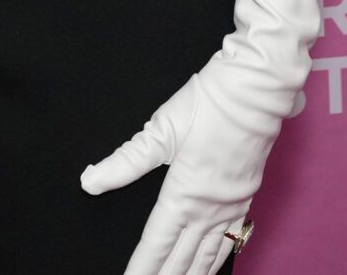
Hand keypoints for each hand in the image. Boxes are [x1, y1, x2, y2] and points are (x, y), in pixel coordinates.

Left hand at [79, 61, 265, 274]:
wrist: (257, 90)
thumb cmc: (209, 105)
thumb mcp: (160, 130)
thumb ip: (125, 162)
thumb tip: (90, 180)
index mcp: (184, 194)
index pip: (157, 243)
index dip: (141, 267)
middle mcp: (210, 208)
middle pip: (182, 257)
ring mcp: (231, 205)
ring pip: (208, 254)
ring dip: (191, 274)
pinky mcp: (246, 196)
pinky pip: (231, 240)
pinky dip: (218, 260)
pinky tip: (211, 268)